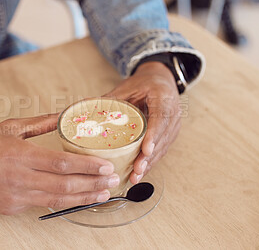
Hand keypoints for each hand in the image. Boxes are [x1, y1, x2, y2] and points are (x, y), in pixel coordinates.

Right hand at [0, 114, 118, 214]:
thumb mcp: (9, 128)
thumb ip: (39, 123)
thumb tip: (63, 115)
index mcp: (21, 155)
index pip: (63, 164)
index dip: (89, 167)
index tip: (107, 167)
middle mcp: (20, 178)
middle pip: (65, 185)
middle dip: (93, 184)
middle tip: (112, 182)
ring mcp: (15, 197)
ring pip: (57, 200)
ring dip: (83, 198)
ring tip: (101, 195)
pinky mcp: (11, 208)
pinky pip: (40, 206)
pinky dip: (61, 202)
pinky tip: (74, 198)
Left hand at [105, 62, 180, 183]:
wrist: (162, 81)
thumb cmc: (145, 83)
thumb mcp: (128, 86)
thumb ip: (111, 98)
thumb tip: (85, 107)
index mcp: (164, 99)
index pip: (161, 119)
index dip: (153, 136)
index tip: (146, 150)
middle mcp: (173, 115)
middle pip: (162, 139)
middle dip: (149, 157)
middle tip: (136, 170)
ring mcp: (173, 127)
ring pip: (162, 149)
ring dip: (149, 164)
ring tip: (135, 177)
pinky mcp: (169, 136)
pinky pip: (160, 151)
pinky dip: (149, 162)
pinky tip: (139, 173)